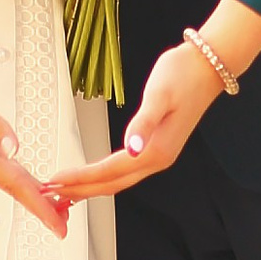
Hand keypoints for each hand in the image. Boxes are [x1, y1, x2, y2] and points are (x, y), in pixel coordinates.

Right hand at [0, 49, 70, 238]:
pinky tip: (30, 184)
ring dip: (32, 197)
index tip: (55, 222)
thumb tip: (15, 149)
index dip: (37, 204)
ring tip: (54, 210)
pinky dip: (20, 180)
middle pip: (13, 188)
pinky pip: (3, 170)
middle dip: (39, 208)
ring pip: (9, 181)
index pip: (13, 183)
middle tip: (63, 226)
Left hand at [48, 40, 219, 198]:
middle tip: (52, 193)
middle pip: (113, 184)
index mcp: (156, 150)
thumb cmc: (184, 74)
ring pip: (120, 181)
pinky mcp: (160, 147)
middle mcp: (158, 159)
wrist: (208, 66)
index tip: (56, 182)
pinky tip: (97, 175)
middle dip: (81, 190)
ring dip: (93, 187)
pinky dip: (107, 177)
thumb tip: (131, 147)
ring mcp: (160, 155)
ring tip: (68, 191)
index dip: (81, 178)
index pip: (109, 171)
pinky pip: (127, 171)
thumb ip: (143, 122)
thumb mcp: (159, 94)